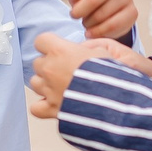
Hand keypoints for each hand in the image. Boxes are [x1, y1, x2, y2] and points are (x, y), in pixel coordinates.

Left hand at [28, 32, 151, 119]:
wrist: (116, 101)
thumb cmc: (112, 74)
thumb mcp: (105, 50)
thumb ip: (87, 48)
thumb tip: (80, 50)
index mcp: (61, 51)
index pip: (41, 41)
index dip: (50, 44)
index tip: (59, 49)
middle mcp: (50, 69)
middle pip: (38, 62)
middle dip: (50, 65)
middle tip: (67, 70)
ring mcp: (49, 90)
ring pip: (35, 83)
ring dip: (46, 84)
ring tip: (63, 87)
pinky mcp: (52, 109)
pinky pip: (36, 107)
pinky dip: (42, 106)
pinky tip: (53, 104)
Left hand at [59, 0, 135, 39]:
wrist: (104, 18)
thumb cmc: (88, 2)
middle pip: (94, 0)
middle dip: (81, 12)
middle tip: (76, 16)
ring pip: (102, 16)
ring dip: (89, 24)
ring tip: (87, 22)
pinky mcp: (133, 13)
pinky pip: (112, 26)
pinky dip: (99, 32)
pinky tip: (93, 31)